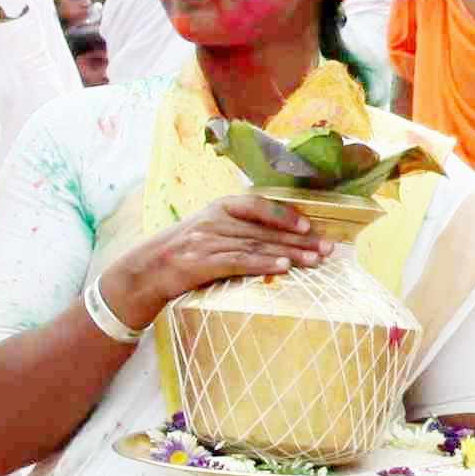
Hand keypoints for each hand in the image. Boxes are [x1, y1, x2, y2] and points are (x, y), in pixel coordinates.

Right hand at [100, 193, 330, 323]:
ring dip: (290, 254)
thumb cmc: (184, 251)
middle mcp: (216, 220)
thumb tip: (278, 238)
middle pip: (265, 230)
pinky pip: (239, 262)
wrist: (146, 270)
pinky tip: (283, 269)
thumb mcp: (209, 230)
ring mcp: (208, 240)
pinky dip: (263, 265)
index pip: (258, 206)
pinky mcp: (202, 262)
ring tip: (315, 261)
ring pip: (257, 246)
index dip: (285, 215)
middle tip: (328, 249)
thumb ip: (238, 230)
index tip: (309, 227)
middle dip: (300, 241)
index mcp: (219, 207)